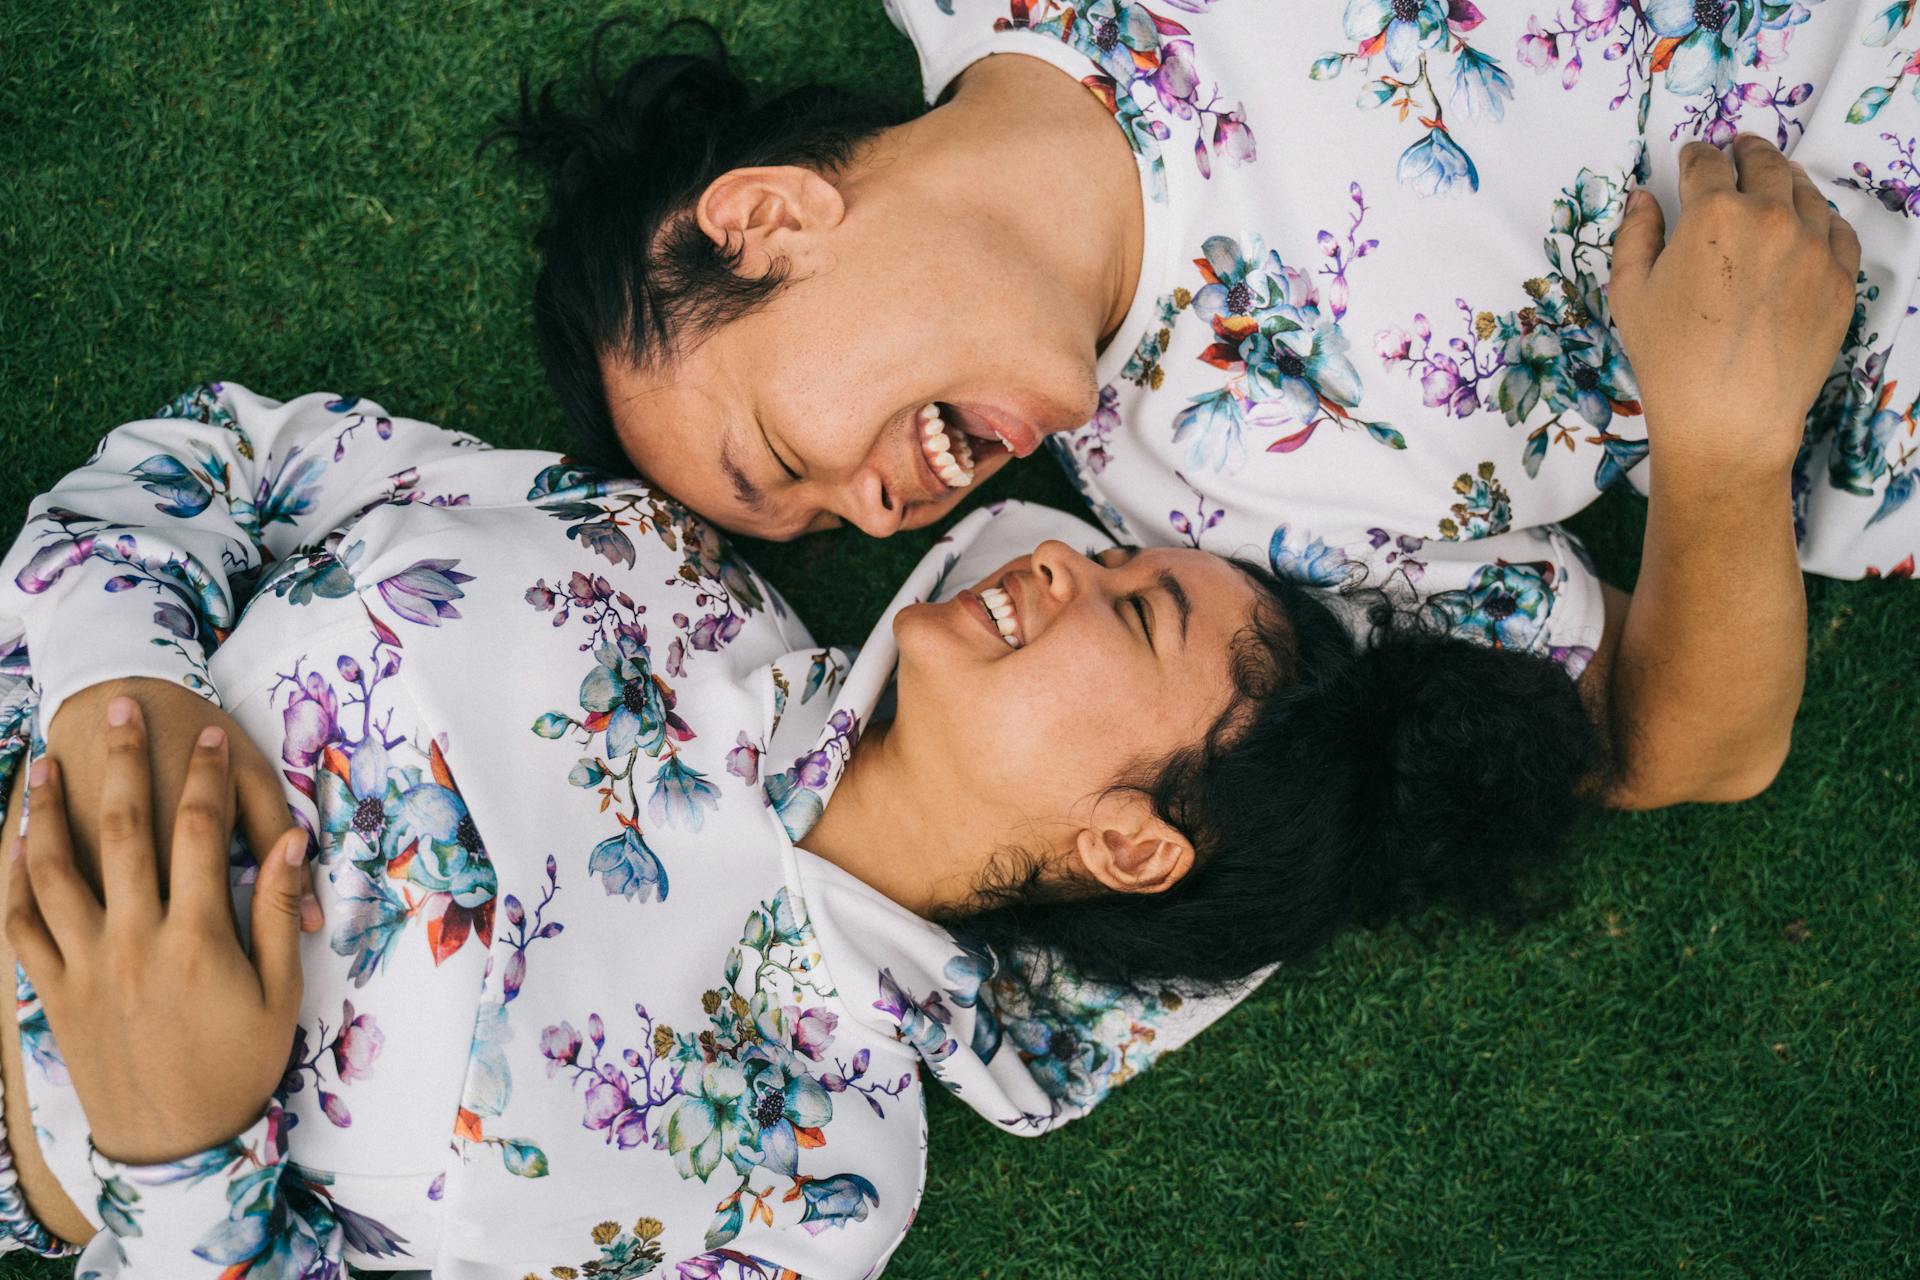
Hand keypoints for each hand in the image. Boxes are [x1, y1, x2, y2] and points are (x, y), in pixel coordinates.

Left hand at [6, 698, 307, 1164]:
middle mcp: (134, 942)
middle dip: (123, 762)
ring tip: (42, 764)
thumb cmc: (240, 1064)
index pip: (198, 833)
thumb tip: (289, 842)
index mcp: (198, 939)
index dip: (204, 777)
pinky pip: (19, 925)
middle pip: (123, 830)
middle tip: (116, 710)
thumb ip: (275, 911)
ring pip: (54, 870)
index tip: (206, 736)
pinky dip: (11, 879)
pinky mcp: (55, 990)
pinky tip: (13, 844)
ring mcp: (86, 965)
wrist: (177, 1142)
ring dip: (44, 810)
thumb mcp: (280, 990)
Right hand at [1609, 134, 1861, 481]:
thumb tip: (1643, 199)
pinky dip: (1820, 220)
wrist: (1729, 418)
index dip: (1695, 156)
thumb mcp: (1629, 293)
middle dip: (1746, 150)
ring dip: (1785, 179)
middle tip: (1740, 146)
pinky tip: (1807, 225)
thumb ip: (1635, 235)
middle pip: (1764, 164)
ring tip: (1775, 180)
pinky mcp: (1842, 278)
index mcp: (1713, 214)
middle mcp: (1771, 217)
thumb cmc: (1669, 359)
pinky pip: (1837, 232)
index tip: (1692, 157)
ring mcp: (1815, 247)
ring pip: (1805, 192)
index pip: (1705, 164)